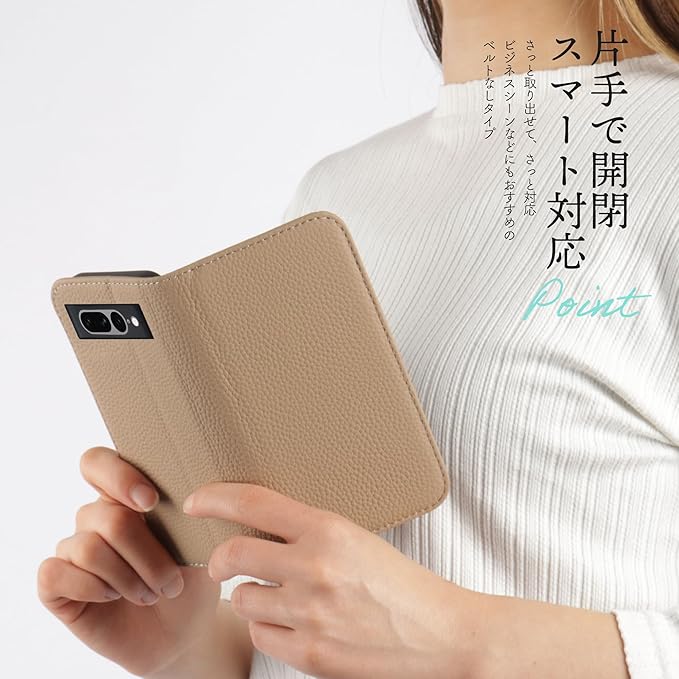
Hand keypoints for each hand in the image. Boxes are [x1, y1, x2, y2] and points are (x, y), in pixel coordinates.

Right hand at [37, 446, 237, 677]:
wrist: (183, 631)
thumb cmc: (192, 578)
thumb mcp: (200, 542)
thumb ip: (188, 512)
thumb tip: (193, 491)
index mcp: (126, 496)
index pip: (98, 462)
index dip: (119, 476)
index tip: (152, 502)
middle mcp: (95, 517)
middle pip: (108, 517)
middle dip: (147, 554)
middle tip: (171, 581)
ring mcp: (73, 549)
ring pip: (88, 548)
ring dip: (128, 578)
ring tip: (152, 594)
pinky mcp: (56, 584)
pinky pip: (55, 573)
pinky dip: (93, 589)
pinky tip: (114, 597)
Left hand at [183, 482, 482, 678]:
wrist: (440, 634)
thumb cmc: (401, 582)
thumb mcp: (356, 539)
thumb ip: (308, 533)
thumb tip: (258, 531)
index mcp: (328, 530)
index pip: (254, 504)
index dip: (216, 498)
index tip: (195, 501)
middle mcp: (314, 568)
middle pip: (232, 555)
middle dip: (220, 559)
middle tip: (222, 563)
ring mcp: (309, 615)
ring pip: (242, 600)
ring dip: (248, 596)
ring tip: (275, 595)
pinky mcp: (310, 654)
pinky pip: (261, 635)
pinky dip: (267, 627)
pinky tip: (290, 621)